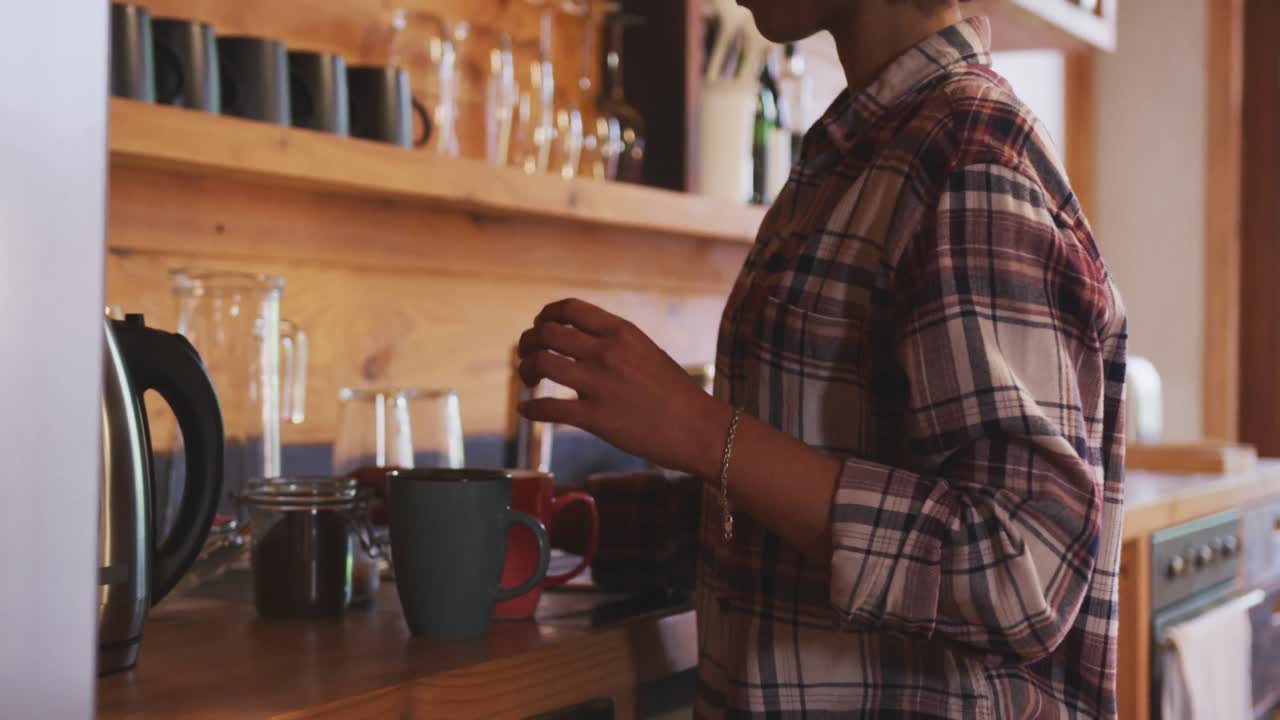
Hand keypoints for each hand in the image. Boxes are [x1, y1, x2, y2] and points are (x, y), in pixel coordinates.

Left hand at [516, 298, 731, 477]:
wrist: (700, 428)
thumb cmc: (676, 393)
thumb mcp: (647, 352)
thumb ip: (614, 344)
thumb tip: (580, 346)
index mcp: (622, 331)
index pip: (570, 308)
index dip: (546, 314)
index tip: (540, 325)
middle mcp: (607, 352)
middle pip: (547, 333)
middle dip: (528, 342)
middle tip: (526, 354)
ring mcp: (600, 384)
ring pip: (541, 363)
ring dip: (525, 370)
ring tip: (527, 380)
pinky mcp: (596, 418)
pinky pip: (548, 409)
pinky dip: (530, 409)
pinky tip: (527, 412)